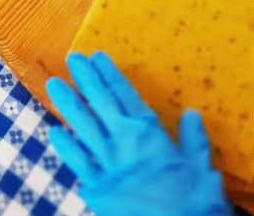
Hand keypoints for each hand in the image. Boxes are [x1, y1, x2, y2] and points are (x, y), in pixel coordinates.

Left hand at [47, 52, 230, 215]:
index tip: (97, 56)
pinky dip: (65, 145)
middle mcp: (124, 140)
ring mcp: (107, 161)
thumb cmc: (193, 197)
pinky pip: (77, 160)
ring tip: (53, 83)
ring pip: (82, 125)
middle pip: (100, 103)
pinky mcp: (97, 183)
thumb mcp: (200, 165)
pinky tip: (53, 131)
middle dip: (85, 79)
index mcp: (149, 133)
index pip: (125, 96)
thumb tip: (192, 112)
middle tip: (72, 58)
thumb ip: (193, 138)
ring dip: (67, 103)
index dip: (110, 75)